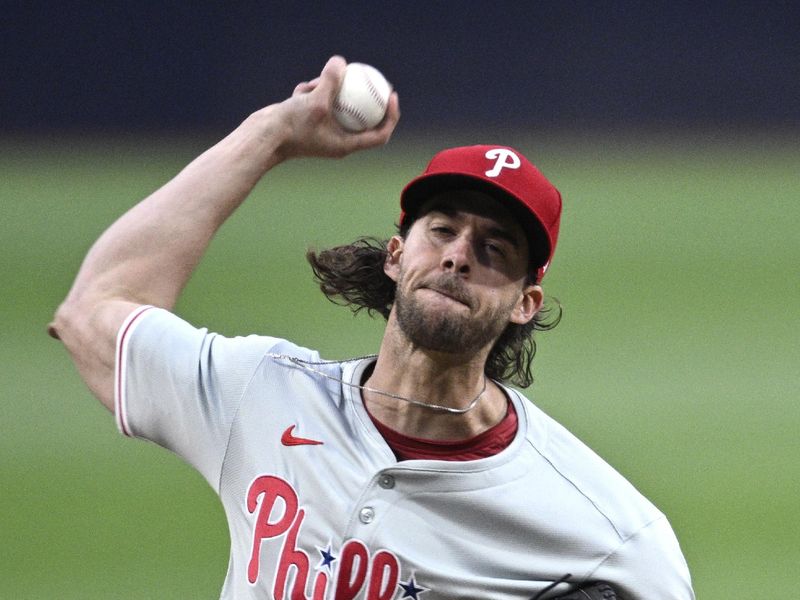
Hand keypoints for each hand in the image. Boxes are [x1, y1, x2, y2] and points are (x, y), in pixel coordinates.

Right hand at [272, 56, 399, 159]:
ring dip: (329, 89)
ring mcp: (322, 131)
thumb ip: (330, 82)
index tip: (391, 96)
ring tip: (315, 83)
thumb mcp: (314, 101)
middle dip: (367, 98)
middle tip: (373, 78)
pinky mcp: (309, 122)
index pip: (379, 135)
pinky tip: (300, 89)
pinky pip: (319, 102)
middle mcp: (336, 141)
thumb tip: (341, 62)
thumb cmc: (289, 127)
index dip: (391, 117)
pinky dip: (312, 92)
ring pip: (337, 105)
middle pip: (362, 118)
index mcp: (345, 146)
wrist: (261, 138)